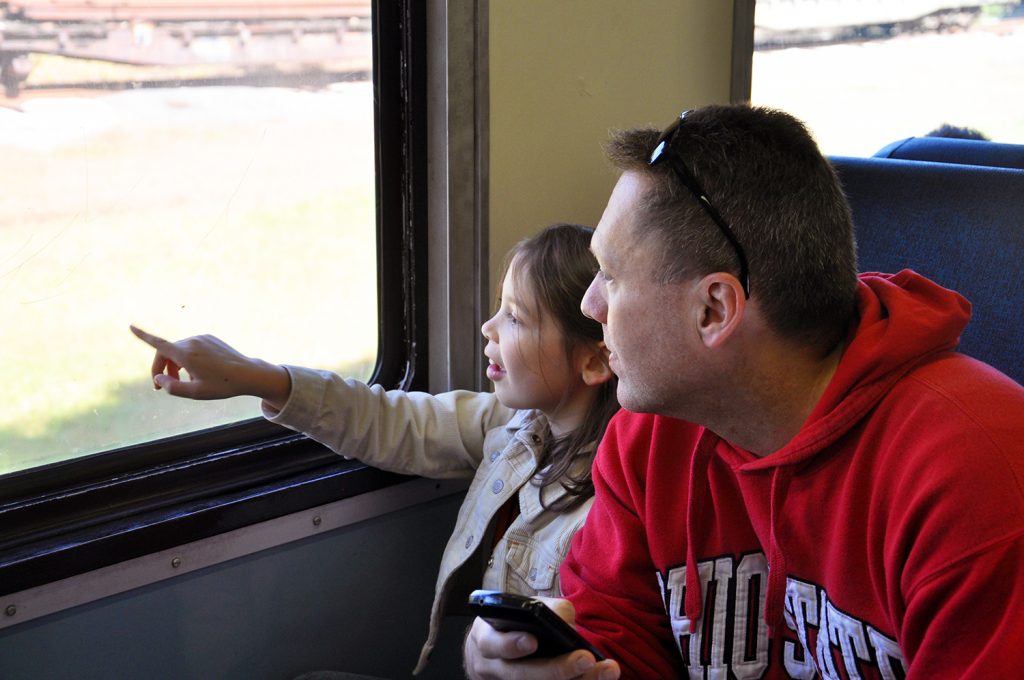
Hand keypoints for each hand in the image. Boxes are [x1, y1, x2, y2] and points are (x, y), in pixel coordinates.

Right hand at [129, 325, 290, 407]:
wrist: (248, 374)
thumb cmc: (222, 385)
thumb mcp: (195, 393)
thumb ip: (172, 387)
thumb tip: (158, 378)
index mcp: (187, 354)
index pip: (158, 344)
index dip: (142, 336)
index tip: (130, 327)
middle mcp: (192, 342)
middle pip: (166, 352)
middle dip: (161, 368)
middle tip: (161, 386)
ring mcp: (202, 338)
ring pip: (178, 350)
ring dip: (174, 364)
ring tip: (183, 381)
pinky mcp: (209, 338)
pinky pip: (191, 348)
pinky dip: (187, 358)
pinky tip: (198, 371)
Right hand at [464, 597, 619, 679]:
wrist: (494, 650)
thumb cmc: (512, 624)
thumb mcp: (520, 609)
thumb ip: (546, 608)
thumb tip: (567, 622)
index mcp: (486, 639)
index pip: (492, 644)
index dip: (511, 644)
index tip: (533, 641)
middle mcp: (493, 668)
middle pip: (521, 675)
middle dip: (556, 670)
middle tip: (585, 659)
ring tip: (605, 671)